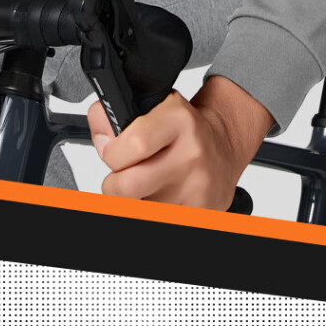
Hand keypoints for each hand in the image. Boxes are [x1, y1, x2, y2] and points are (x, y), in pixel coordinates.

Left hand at [86, 75, 275, 211]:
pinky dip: (154, 209)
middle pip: (128, 186)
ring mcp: (198, 187)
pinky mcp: (202, 212)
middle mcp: (191, 153)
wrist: (224, 144)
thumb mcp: (153, 105)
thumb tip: (101, 140)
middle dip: (114, 185)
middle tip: (121, 177)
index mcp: (178, 120)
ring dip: (135, 201)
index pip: (132, 145)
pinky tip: (161, 196)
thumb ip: (114, 115)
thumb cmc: (184, 128)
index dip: (112, 153)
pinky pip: (160, 219)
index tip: (113, 153)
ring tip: (145, 184)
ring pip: (140, 208)